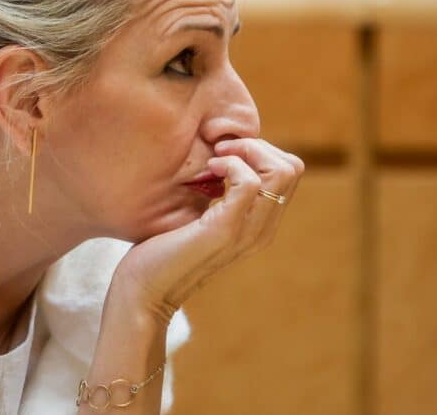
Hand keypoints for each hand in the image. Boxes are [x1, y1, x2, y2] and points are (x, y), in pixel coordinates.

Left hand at [108, 138, 303, 323]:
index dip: (261, 150)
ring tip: (215, 159)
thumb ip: (219, 196)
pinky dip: (230, 164)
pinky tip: (209, 170)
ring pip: (280, 172)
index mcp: (259, 225)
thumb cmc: (162, 251)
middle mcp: (261, 230)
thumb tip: (221, 156)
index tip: (225, 152)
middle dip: (256, 145)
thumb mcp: (200, 217)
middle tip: (220, 150)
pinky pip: (249, 182)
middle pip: (292, 168)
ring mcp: (247, 231)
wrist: (144, 290)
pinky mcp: (225, 230)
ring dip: (245, 151)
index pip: (289, 172)